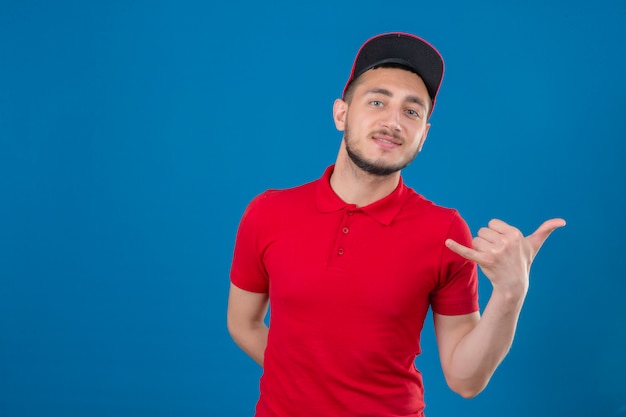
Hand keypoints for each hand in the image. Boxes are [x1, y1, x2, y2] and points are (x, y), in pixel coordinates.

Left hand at [445, 218, 565, 294]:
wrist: (514, 285)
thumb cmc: (522, 263)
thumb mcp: (534, 246)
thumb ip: (545, 231)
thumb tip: (562, 221)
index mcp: (515, 233)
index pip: (492, 223)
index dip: (494, 234)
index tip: (502, 245)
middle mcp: (506, 241)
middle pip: (482, 231)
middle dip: (486, 242)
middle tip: (496, 254)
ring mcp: (495, 252)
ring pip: (475, 240)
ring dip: (479, 249)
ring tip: (490, 259)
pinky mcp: (484, 261)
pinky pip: (467, 251)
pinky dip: (456, 247)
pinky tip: (447, 242)